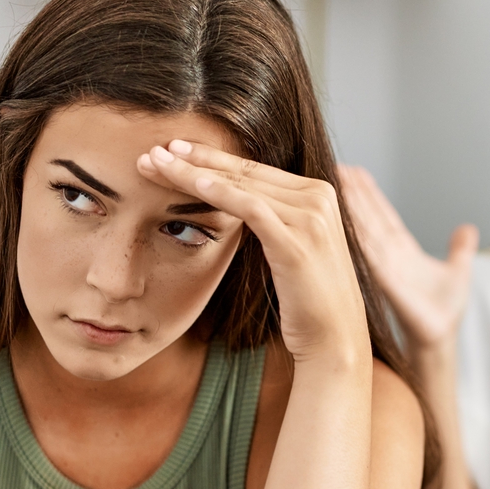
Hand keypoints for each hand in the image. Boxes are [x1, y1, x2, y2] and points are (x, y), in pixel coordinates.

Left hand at [139, 140, 369, 367]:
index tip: (172, 151)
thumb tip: (235, 205)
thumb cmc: (307, 301)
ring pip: (241, 185)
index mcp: (317, 194)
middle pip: (244, 171)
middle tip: (154, 150)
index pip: (253, 168)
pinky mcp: (298, 242)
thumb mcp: (290, 249)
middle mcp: (318, 198)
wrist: (335, 339)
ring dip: (193, 173)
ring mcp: (311, 218)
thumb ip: (272, 220)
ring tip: (155, 164)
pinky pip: (251, 208)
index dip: (211, 157)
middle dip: (195, 159)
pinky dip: (220, 193)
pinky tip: (191, 184)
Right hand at [338, 164, 476, 351]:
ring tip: (334, 183)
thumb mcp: (458, 271)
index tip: (353, 170)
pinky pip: (369, 256)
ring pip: (364, 231)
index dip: (368, 193)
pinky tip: (345, 220)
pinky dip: (358, 239)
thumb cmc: (445, 311)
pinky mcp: (387, 284)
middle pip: (368, 216)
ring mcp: (385, 268)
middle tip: (332, 165)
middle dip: (351, 192)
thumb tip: (468, 228)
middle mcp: (389, 256)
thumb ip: (460, 249)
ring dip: (349, 208)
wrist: (440, 339)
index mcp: (403, 250)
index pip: (383, 214)